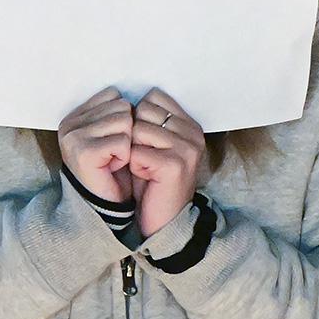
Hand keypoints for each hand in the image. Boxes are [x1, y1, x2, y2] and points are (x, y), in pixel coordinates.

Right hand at [59, 87, 133, 202]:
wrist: (105, 206)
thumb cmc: (111, 169)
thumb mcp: (110, 132)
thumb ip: (114, 110)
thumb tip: (132, 95)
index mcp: (74, 116)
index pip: (114, 95)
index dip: (122, 118)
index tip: (112, 140)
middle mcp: (70, 124)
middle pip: (121, 106)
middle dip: (126, 131)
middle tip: (114, 152)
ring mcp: (74, 138)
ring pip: (124, 121)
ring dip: (127, 143)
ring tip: (114, 158)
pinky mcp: (84, 152)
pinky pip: (122, 141)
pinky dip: (125, 156)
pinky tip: (113, 166)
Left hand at [130, 89, 205, 236]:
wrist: (164, 221)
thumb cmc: (153, 182)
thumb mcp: (155, 144)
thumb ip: (150, 120)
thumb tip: (126, 99)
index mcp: (190, 124)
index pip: (154, 96)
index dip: (140, 117)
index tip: (146, 141)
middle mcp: (193, 133)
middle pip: (144, 110)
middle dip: (135, 134)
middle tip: (145, 157)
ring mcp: (187, 148)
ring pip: (138, 130)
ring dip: (133, 150)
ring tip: (145, 167)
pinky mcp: (175, 164)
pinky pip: (137, 151)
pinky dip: (134, 165)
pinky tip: (146, 177)